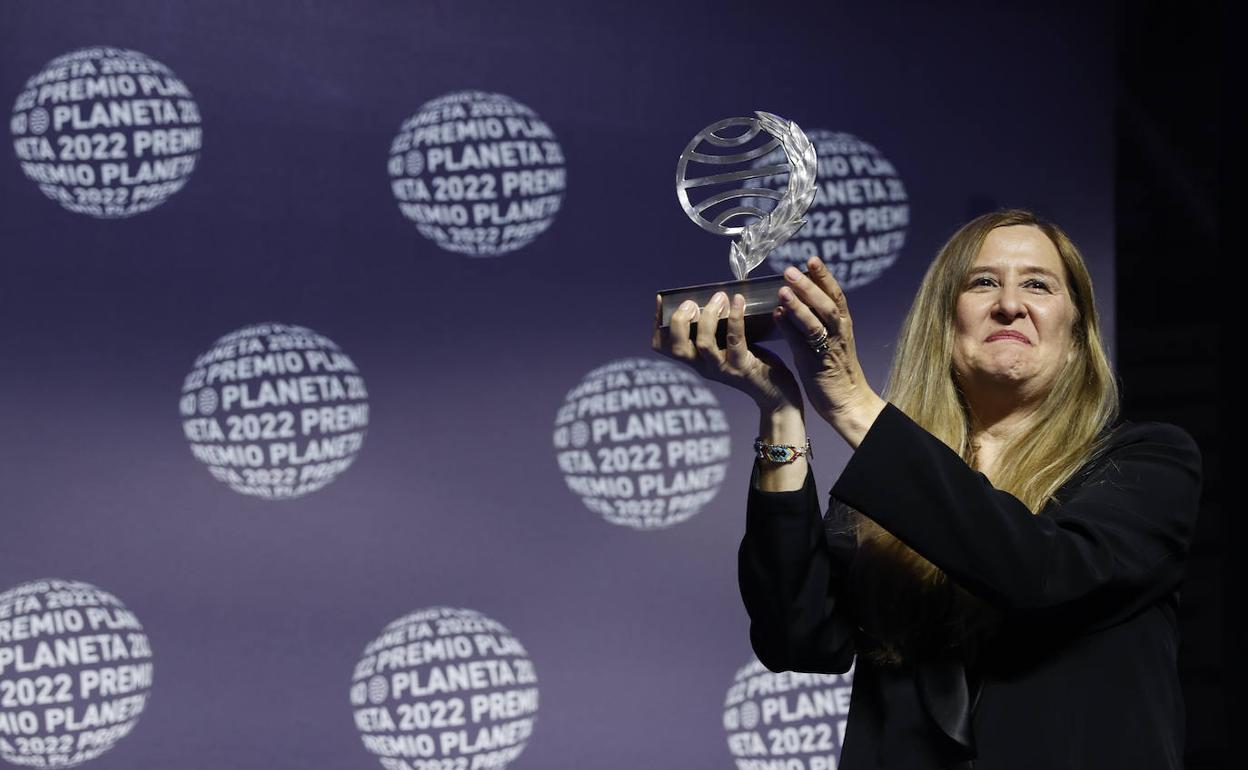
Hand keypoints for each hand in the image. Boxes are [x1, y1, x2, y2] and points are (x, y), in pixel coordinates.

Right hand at [652, 291, 802, 411]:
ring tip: (719, 298)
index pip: (664, 347)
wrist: (776, 395)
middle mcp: (704, 367)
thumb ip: (718, 329)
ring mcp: (723, 369)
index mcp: (696, 360)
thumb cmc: (753, 363)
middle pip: (678, 348)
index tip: (662, 301)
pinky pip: (735, 340)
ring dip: (709, 316)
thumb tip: (716, 296)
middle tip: (691, 303)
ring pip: (704, 344)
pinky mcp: (743, 367)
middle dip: (679, 321)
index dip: (658, 324)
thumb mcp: (728, 347)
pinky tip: (738, 301)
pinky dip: (735, 318)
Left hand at [774, 257, 881, 427]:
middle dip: (809, 286)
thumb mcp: (830, 339)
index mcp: (844, 325)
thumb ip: (816, 319)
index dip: (824, 277)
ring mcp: (829, 350)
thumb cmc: (835, 368)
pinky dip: (789, 329)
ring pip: (816, 324)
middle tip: (789, 271)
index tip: (812, 259)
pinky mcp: (816, 366)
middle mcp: (839, 334)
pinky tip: (777, 316)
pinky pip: (802, 344)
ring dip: (798, 306)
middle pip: (827, 305)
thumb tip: (793, 299)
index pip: (836, 295)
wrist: (847, 401)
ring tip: (782, 291)